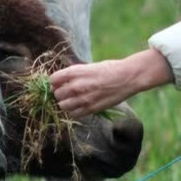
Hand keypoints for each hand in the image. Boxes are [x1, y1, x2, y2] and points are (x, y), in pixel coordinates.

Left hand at [50, 48, 172, 117]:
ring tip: (72, 100)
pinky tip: (79, 106)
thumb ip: (74, 74)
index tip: (59, 83)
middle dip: (59, 94)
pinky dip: (73, 112)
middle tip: (66, 93)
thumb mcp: (88, 67)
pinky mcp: (91, 108)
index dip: (54, 82)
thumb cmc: (109, 69)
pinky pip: (73, 114)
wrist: (127, 77)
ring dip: (65, 104)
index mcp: (75, 72)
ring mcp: (83, 98)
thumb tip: (61, 81)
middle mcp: (76, 85)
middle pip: (56, 94)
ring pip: (62, 106)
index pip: (53, 80)